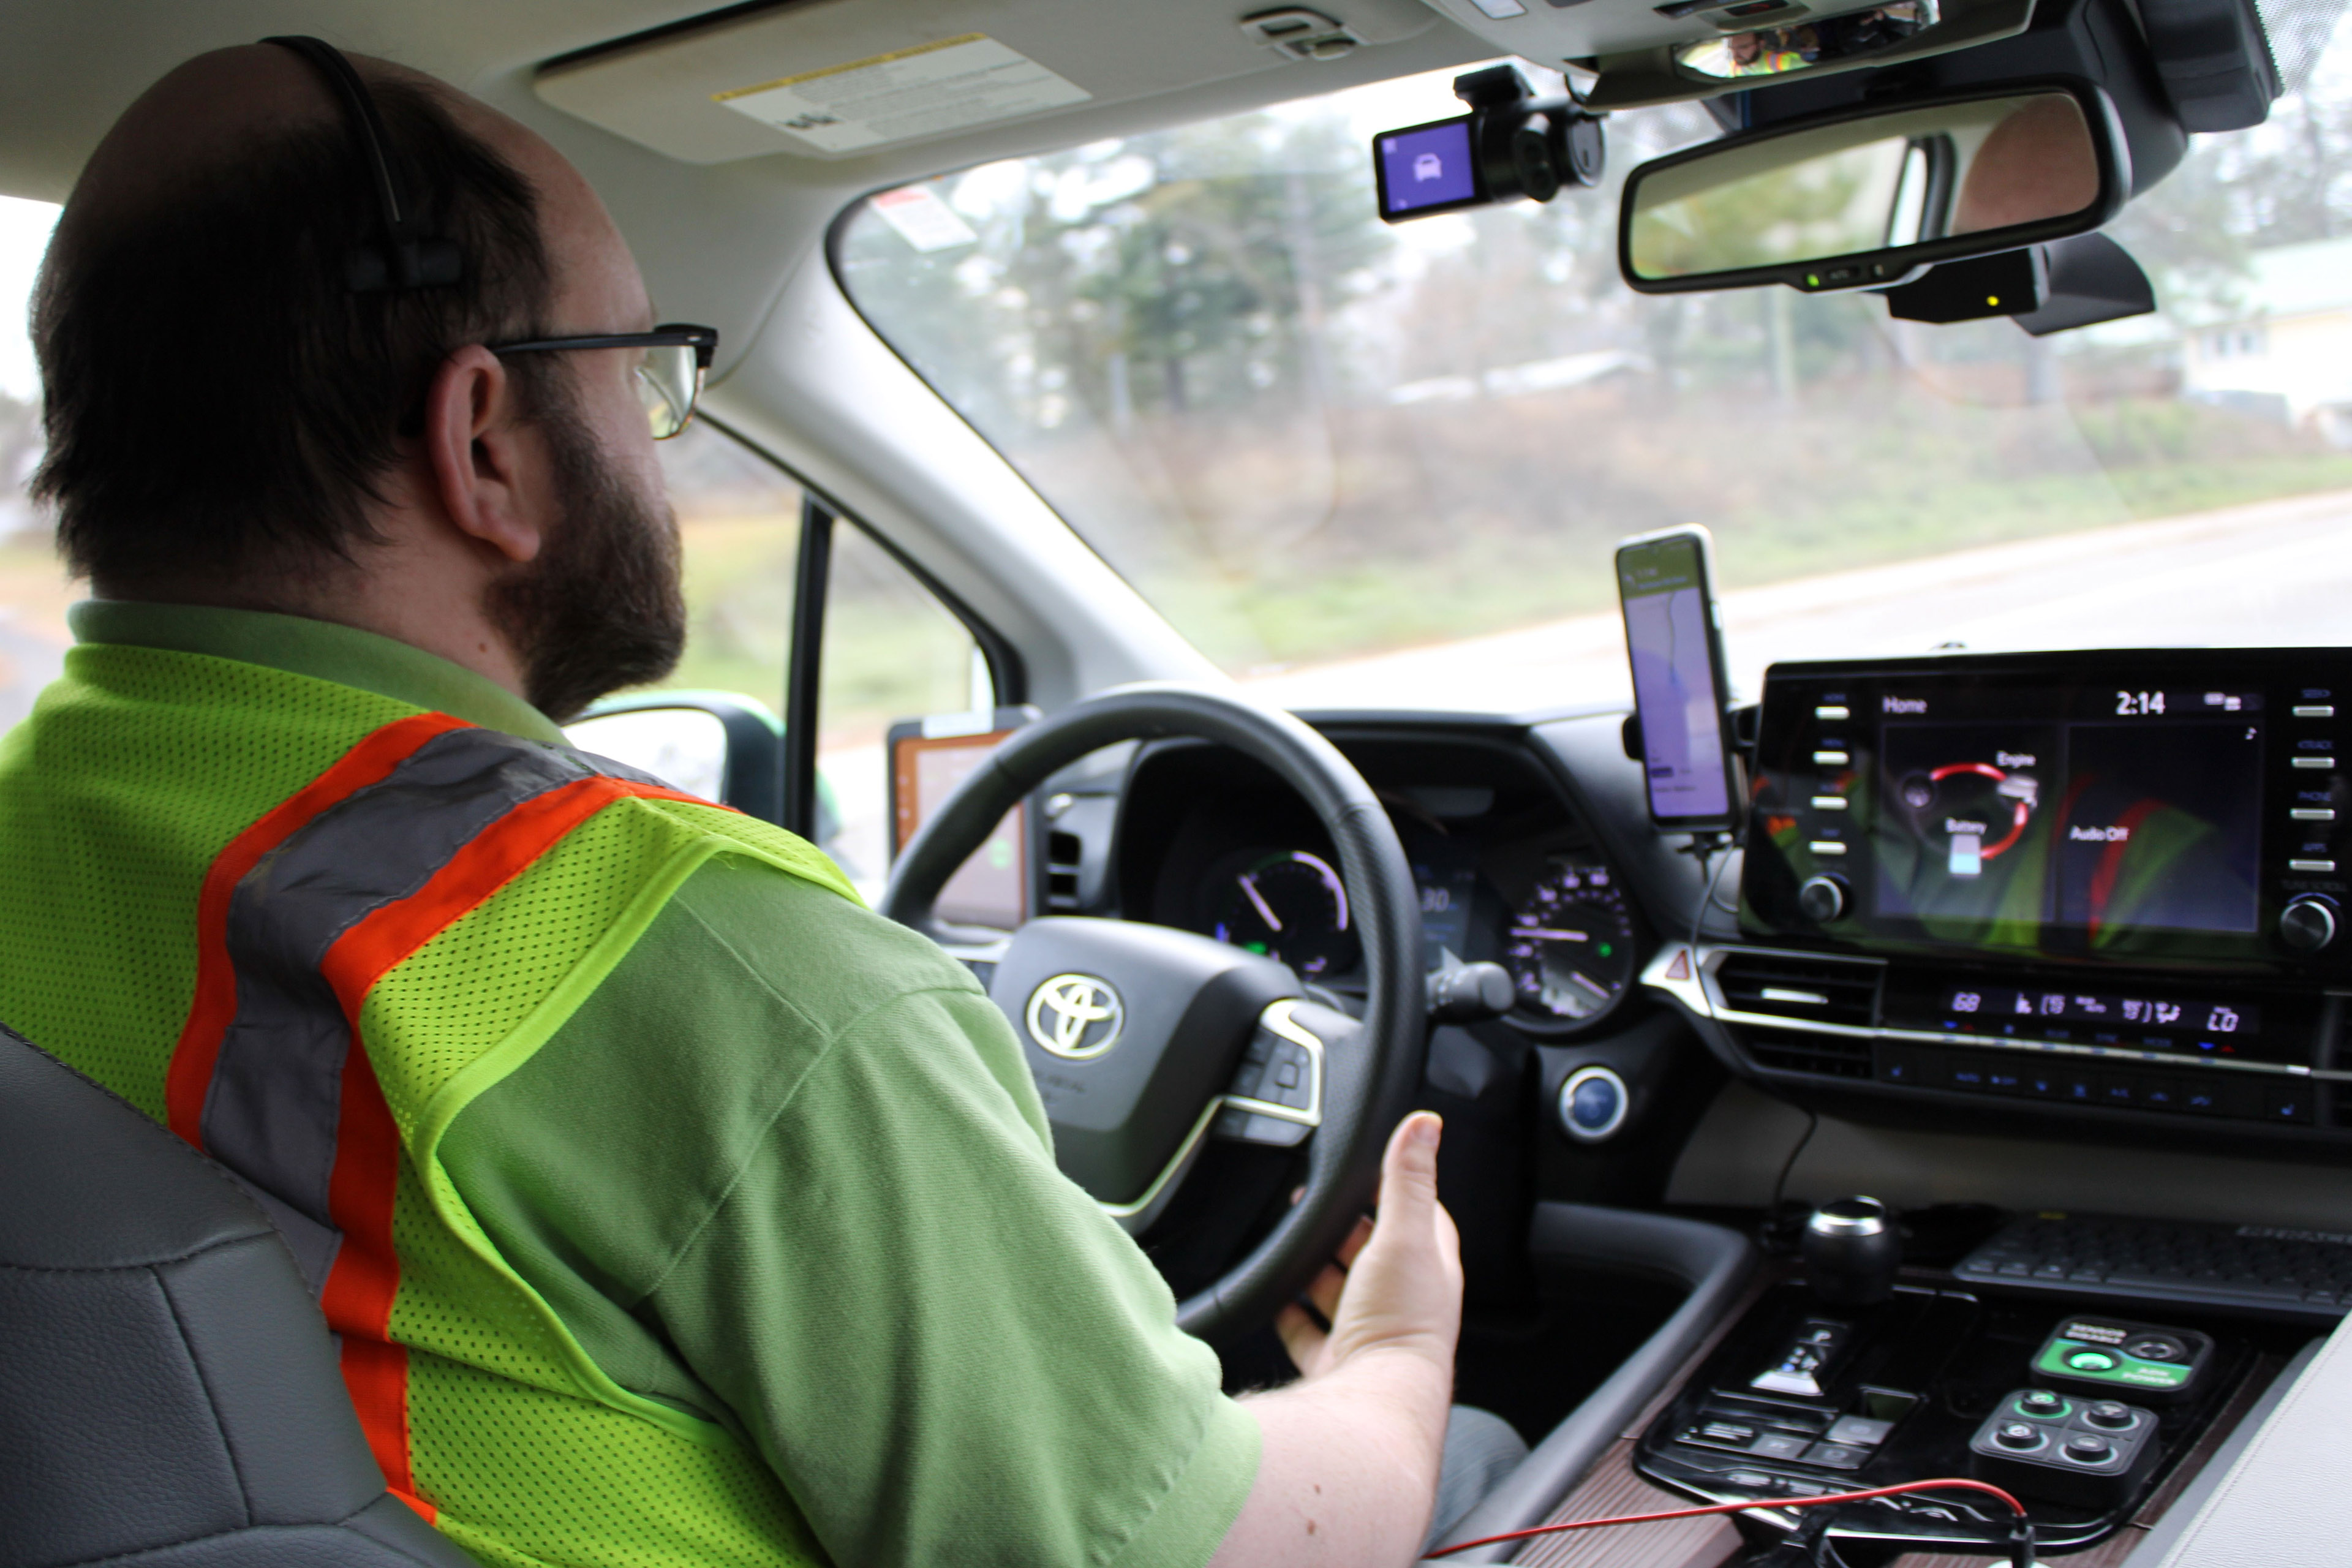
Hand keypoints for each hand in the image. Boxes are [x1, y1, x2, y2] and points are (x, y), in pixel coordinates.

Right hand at [1276, 1111, 1462, 1383]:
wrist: (1373, 1400)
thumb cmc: (1400, 1323)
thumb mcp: (1404, 1233)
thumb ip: (1408, 1177)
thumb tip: (1426, 1122)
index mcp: (1429, 1268)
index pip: (1421, 1215)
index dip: (1394, 1190)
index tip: (1366, 1170)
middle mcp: (1402, 1301)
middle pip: (1371, 1252)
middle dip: (1344, 1229)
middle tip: (1313, 1206)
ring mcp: (1367, 1333)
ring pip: (1339, 1290)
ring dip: (1317, 1270)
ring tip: (1292, 1246)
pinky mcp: (1336, 1362)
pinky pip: (1308, 1333)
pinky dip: (1291, 1315)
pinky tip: (1278, 1300)